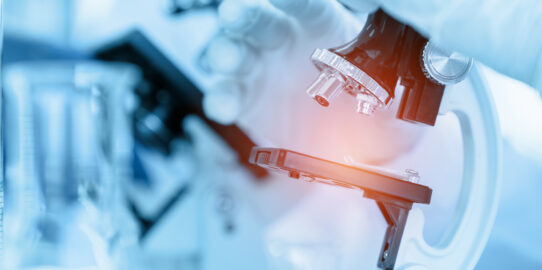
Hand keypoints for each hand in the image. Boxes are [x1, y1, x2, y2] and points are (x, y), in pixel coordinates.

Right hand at [202, 0, 425, 163]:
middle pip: (259, 19)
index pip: (306, 3)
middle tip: (237, 17)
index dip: (291, 0)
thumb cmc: (379, 115)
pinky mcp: (249, 102)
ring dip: (226, 53)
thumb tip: (411, 72)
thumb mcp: (401, 97)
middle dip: (245, 16)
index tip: (282, 0)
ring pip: (235, 51)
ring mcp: (265, 71)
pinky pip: (228, 93)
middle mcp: (289, 43)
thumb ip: (400, 83)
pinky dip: (222, 96)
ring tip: (228, 62)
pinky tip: (225, 104)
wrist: (356, 154)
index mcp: (326, 28)